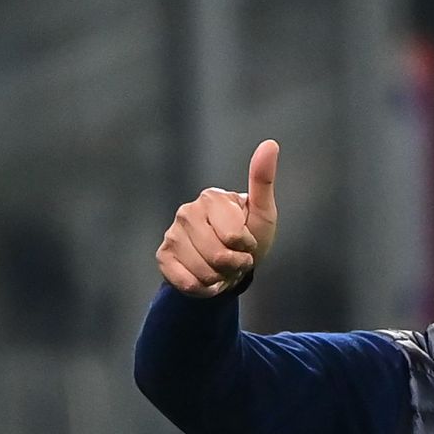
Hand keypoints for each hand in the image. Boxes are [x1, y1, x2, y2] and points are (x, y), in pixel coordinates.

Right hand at [156, 139, 278, 296]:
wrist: (230, 265)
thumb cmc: (249, 235)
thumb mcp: (263, 213)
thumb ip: (263, 181)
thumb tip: (271, 144)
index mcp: (211, 197)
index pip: (235, 237)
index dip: (247, 248)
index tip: (246, 242)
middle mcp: (186, 212)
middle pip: (219, 256)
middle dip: (235, 266)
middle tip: (235, 258)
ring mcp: (171, 234)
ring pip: (204, 272)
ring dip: (220, 278)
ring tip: (221, 268)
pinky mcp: (163, 257)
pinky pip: (187, 283)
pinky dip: (204, 289)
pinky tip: (207, 279)